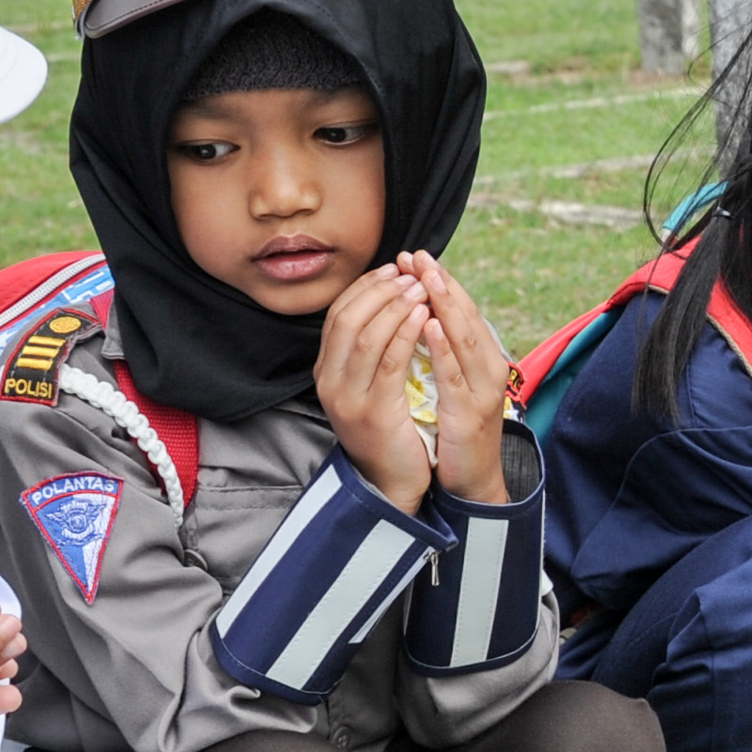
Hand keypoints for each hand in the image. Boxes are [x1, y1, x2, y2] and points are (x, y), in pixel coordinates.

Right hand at [313, 263, 434, 511]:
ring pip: (366, 336)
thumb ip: (372, 348)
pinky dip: (407, 334)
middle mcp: (329, 381)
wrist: (391, 482)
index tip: (394, 269)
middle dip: (380, 290)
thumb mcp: (370, 383)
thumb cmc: (389, 427)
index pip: (338, 313)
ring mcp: (347, 398)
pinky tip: (425, 317)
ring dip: (396, 306)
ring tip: (421, 289)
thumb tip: (390, 299)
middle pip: (347, 318)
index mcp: (326, 370)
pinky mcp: (373, 412)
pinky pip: (389, 362)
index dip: (366, 287)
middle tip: (410, 274)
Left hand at [402, 249, 511, 505]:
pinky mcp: (470, 411)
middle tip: (418, 255)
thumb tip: (422, 317)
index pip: (462, 310)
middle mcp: (488, 367)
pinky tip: (430, 325)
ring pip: (464, 338)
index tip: (416, 257)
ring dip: (444, 305)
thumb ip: (442, 353)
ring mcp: (482, 389)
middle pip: (466, 316)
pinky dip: (443, 348)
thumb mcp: (451, 384)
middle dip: (440, 283)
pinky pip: (455, 374)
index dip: (440, 281)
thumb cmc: (457, 430)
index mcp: (482, 359)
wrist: (473, 480)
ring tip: (425, 277)